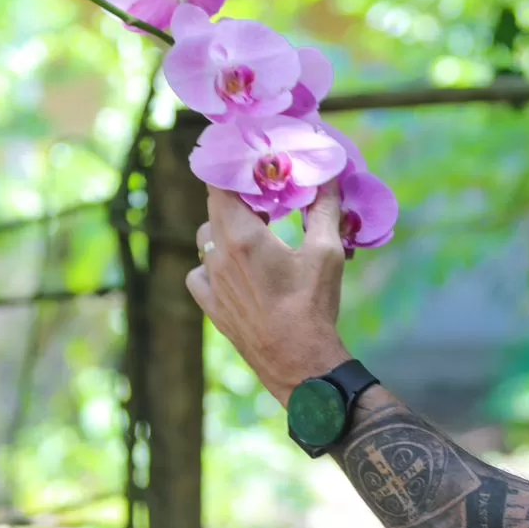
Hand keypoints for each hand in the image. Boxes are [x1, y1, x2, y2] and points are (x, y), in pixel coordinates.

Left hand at [186, 182, 352, 405]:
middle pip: (215, 209)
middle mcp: (217, 255)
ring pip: (206, 239)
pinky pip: (199, 272)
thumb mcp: (327, 254)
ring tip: (255, 235)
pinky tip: (236, 269)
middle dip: (239, 199)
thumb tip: (329, 176)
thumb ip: (324, 210)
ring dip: (226, 230)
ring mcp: (209, 281)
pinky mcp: (210, 304)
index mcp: (242, 236)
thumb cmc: (313, 306)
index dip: (234, 169)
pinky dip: (213, 263)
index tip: (254, 165)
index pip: (220, 184)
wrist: (299, 362)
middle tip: (267, 199)